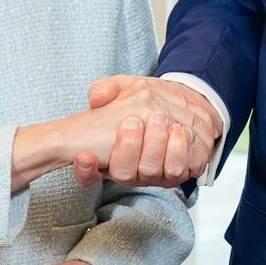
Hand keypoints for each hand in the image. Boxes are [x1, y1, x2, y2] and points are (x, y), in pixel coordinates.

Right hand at [73, 76, 219, 188]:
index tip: (85, 155)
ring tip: (158, 118)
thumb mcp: (121, 89)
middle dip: (129, 147)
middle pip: (123, 173)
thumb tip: (97, 99)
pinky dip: (179, 151)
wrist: (180, 104)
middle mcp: (128, 171)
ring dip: (155, 146)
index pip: (87, 175)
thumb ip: (105, 90)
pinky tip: (178, 130)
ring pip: (150, 172)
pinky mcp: (175, 174)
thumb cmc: (144, 101)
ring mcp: (151, 176)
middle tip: (134, 121)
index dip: (85, 171)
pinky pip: (177, 171)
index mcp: (107, 156)